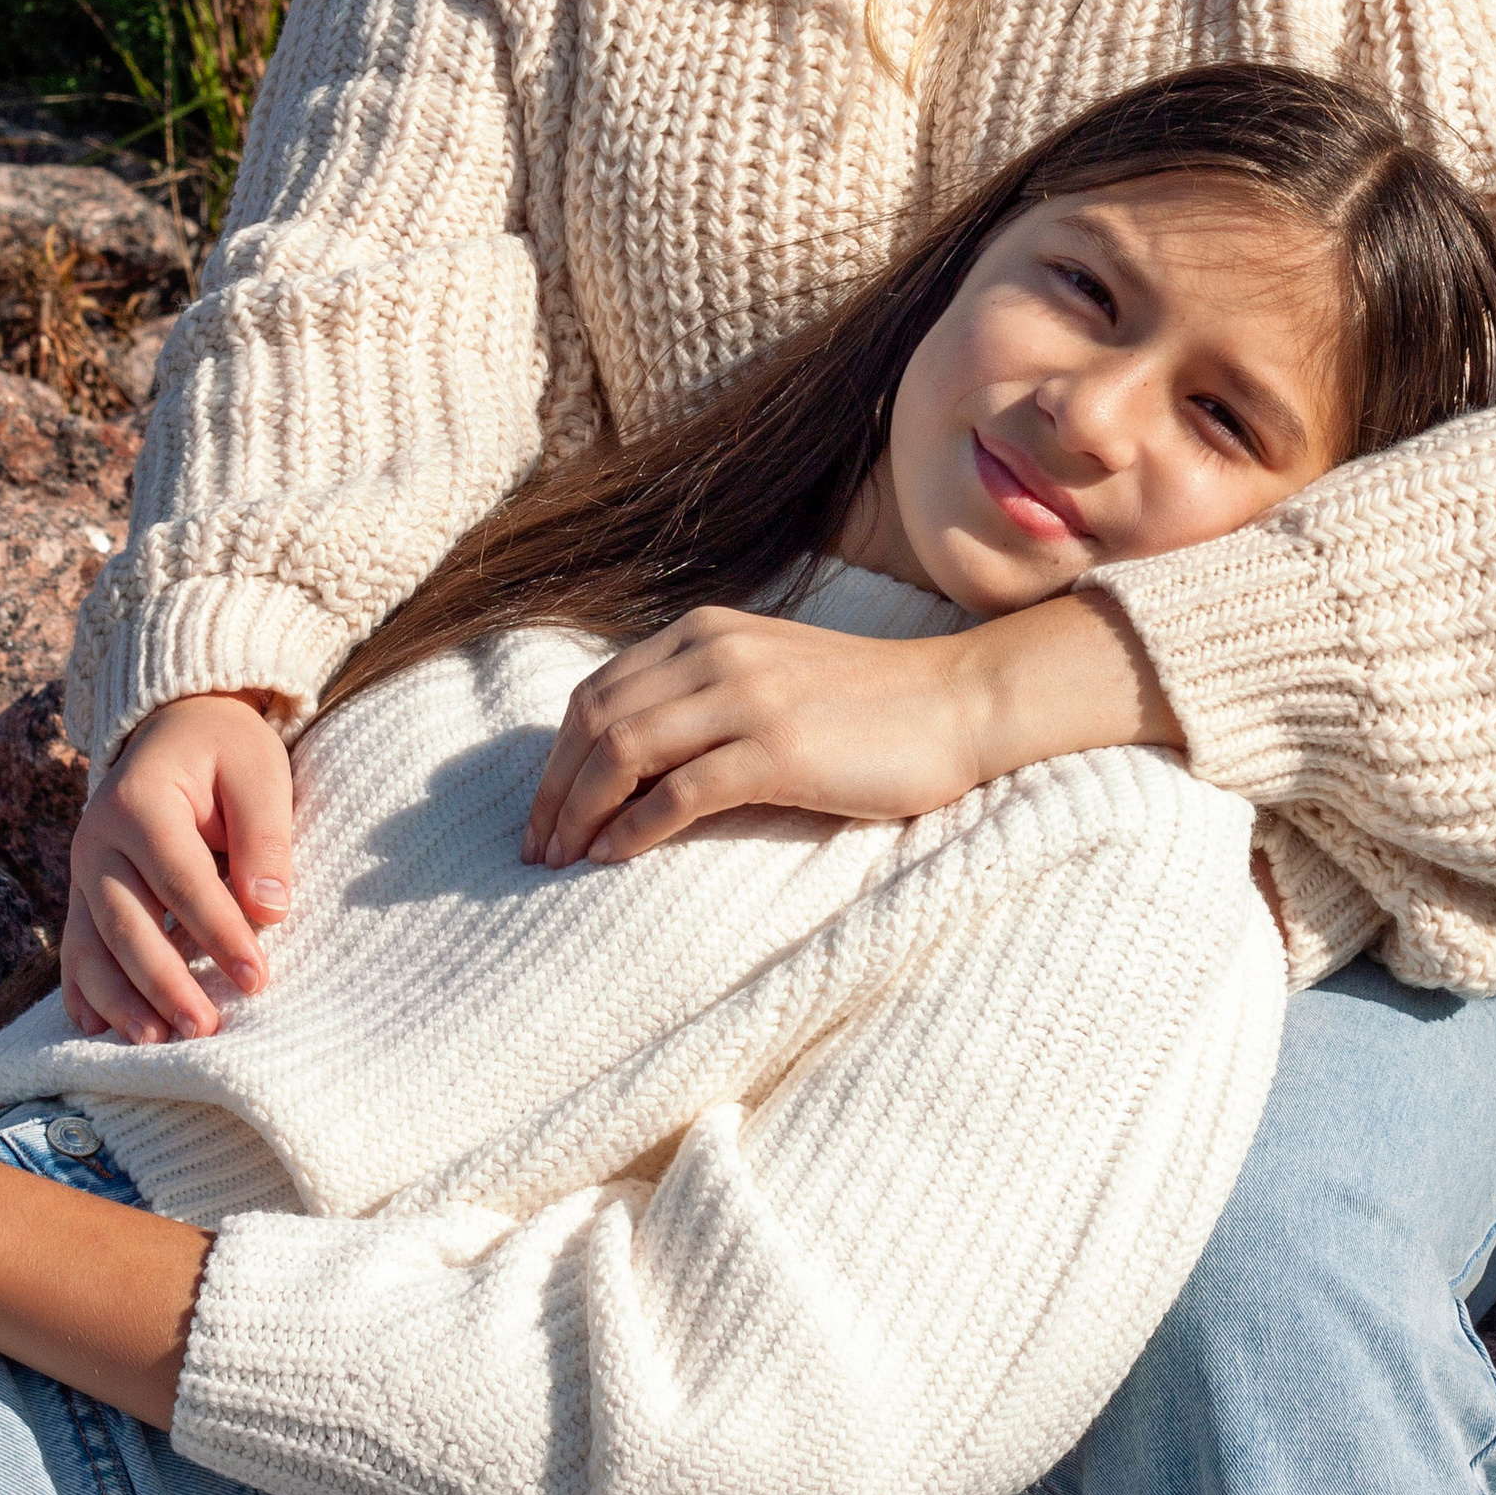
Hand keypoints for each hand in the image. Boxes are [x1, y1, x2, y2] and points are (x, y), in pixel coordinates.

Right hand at [61, 696, 295, 1045]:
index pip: (183, 881)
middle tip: (206, 1029)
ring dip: (122, 1000)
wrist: (175, 726)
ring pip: (91, 946)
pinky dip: (85, 992)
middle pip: (127, 923)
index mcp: (141, 802)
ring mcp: (82, 870)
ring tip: (160, 1043)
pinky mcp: (82, 893)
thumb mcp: (260, 773)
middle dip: (165, 982)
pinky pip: (75, 949)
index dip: (219, 934)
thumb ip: (266, 837)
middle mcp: (97, 839)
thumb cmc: (227, 750)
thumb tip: (270, 911)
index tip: (257, 979)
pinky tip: (101, 1031)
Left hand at [523, 594, 1178, 869]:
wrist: (957, 703)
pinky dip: (636, 828)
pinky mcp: (781, 748)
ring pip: (625, 750)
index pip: (596, 692)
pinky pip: (682, 790)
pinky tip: (618, 857)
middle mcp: (717, 653)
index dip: (555, 758)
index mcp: (706, 633)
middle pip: (596, 721)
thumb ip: (700, 698)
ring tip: (565, 861)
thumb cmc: (865, 707)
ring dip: (582, 813)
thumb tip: (624, 763)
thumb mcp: (768, 678)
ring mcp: (749, 697)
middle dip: (555, 791)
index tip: (544, 814)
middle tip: (538, 850)